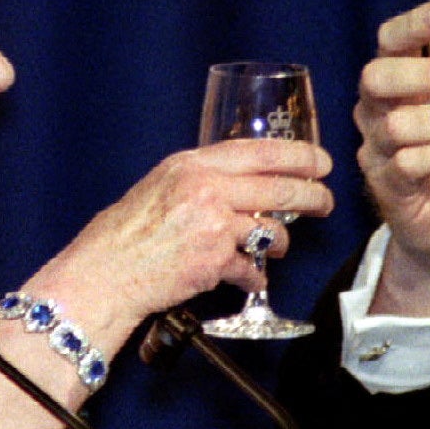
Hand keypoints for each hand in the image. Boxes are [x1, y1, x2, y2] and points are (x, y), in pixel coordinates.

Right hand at [30, 138, 332, 348]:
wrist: (105, 273)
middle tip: (324, 203)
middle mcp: (206, 189)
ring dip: (279, 243)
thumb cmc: (126, 233)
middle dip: (312, 196)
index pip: (259, 151)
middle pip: (280, 188)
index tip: (320, 161)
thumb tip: (242, 181)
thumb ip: (202, 178)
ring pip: (272, 232)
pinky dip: (252, 276)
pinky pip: (252, 269)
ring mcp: (213, 226)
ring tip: (274, 248)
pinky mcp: (215, 261)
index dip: (299, 155)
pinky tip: (247, 277)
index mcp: (193, 165)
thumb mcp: (162, 184)